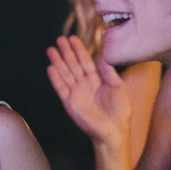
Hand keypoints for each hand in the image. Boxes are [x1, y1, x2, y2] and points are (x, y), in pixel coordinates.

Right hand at [46, 35, 129, 153]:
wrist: (114, 131)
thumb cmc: (120, 111)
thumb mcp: (118, 88)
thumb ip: (109, 72)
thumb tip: (103, 56)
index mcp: (97, 80)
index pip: (86, 61)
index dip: (79, 50)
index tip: (73, 38)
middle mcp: (85, 85)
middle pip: (73, 65)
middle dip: (66, 52)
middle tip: (59, 39)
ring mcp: (76, 93)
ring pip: (65, 74)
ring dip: (58, 62)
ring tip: (51, 50)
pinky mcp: (70, 103)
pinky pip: (61, 88)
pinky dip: (56, 79)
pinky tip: (51, 68)